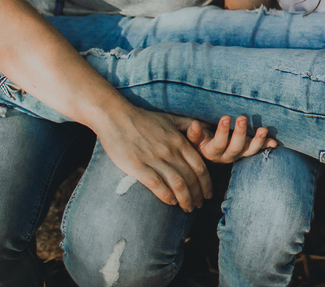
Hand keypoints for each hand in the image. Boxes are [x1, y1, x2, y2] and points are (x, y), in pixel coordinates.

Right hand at [94, 105, 218, 211]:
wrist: (116, 117)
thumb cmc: (143, 119)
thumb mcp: (169, 118)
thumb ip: (187, 125)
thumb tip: (204, 128)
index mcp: (179, 141)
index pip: (200, 167)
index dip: (206, 183)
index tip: (208, 194)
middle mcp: (170, 151)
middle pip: (191, 178)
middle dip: (198, 195)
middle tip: (199, 205)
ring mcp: (155, 159)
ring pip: (178, 184)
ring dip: (185, 199)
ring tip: (187, 208)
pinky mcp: (138, 166)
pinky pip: (158, 185)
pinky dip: (167, 196)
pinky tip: (171, 202)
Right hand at [177, 114, 276, 163]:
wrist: (208, 150)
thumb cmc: (200, 140)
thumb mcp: (194, 139)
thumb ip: (194, 134)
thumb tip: (195, 125)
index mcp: (212, 153)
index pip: (218, 144)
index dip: (222, 132)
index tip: (225, 117)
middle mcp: (227, 156)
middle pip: (236, 147)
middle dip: (240, 133)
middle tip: (242, 118)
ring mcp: (239, 154)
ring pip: (249, 150)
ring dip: (258, 141)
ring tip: (263, 130)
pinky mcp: (247, 150)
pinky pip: (258, 149)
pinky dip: (266, 145)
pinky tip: (274, 143)